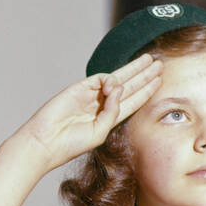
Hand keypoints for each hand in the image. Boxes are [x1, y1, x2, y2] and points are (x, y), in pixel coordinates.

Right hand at [16, 53, 162, 172]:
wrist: (45, 141)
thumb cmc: (70, 144)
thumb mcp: (100, 133)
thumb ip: (113, 113)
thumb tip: (119, 88)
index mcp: (108, 119)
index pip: (133, 101)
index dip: (147, 90)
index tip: (160, 81)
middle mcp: (101, 105)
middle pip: (128, 86)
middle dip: (144, 75)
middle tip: (160, 64)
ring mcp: (90, 96)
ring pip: (117, 79)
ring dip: (133, 70)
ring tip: (149, 61)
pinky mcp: (79, 88)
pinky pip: (100, 79)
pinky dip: (110, 80)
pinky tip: (114, 84)